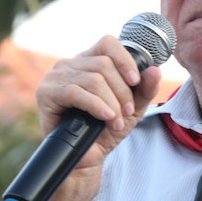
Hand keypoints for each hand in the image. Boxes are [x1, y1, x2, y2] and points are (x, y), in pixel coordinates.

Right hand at [35, 35, 161, 170]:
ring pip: (93, 79)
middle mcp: (70, 64)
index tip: (135, 81)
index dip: (125, 59)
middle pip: (104, 65)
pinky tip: (106, 118)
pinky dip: (96, 105)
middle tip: (127, 111)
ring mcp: (56, 76)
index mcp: (90, 61)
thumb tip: (155, 70)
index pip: (108, 43)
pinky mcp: (46, 93)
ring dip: (111, 103)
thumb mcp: (133, 107)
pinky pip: (75, 92)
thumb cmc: (108, 128)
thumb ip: (145, 89)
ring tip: (116, 121)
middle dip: (122, 91)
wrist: (88, 157)